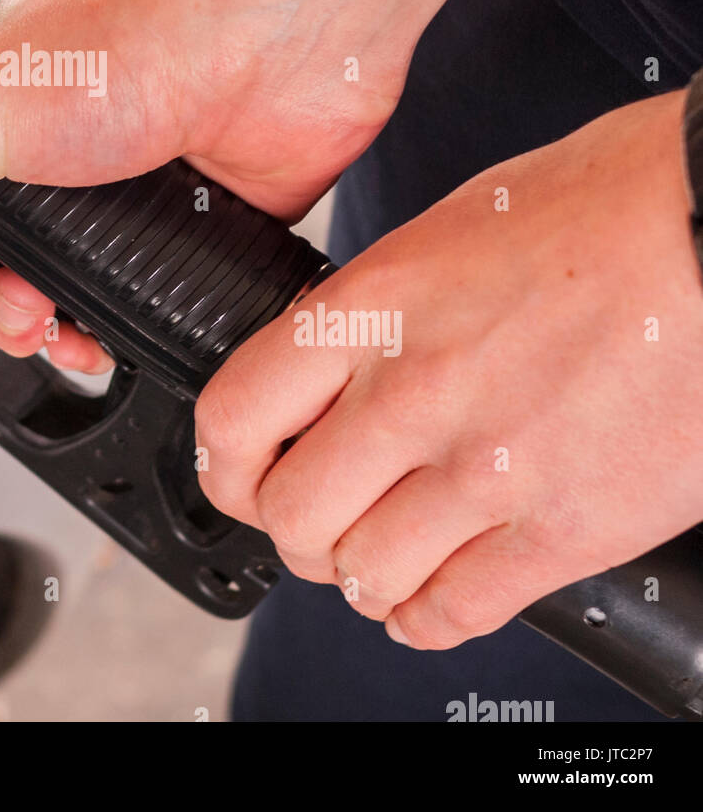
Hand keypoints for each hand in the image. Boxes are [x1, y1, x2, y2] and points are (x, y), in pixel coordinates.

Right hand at [0, 0, 397, 372]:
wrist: (253, 41)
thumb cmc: (119, 39)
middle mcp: (41, 142)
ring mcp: (110, 184)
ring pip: (47, 285)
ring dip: (28, 323)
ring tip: (35, 320)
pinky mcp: (173, 220)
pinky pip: (123, 302)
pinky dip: (101, 331)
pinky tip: (92, 335)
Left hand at [195, 90, 702, 647]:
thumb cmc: (599, 208)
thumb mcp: (445, 231)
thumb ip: (376, 312)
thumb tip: (335, 369)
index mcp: (373, 307)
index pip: (235, 414)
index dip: (225, 463)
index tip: (241, 474)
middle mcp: (415, 392)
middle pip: (292, 516)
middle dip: (296, 529)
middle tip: (319, 518)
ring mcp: (488, 468)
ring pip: (364, 574)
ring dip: (360, 575)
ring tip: (379, 554)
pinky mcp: (566, 527)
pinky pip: (457, 610)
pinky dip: (426, 616)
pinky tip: (429, 595)